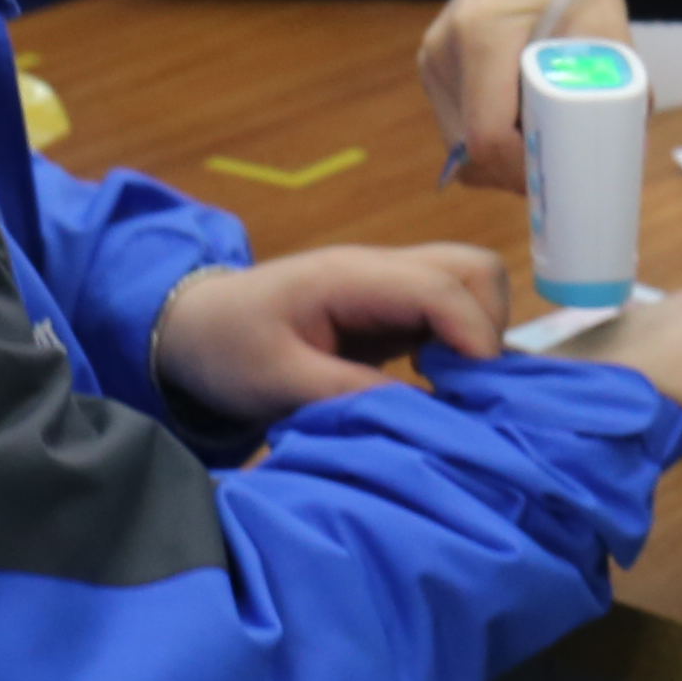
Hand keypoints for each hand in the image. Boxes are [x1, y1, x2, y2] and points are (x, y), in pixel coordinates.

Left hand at [156, 245, 508, 420]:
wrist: (194, 327)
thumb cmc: (227, 349)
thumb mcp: (276, 382)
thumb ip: (347, 393)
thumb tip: (424, 410)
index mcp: (348, 278)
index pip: (440, 287)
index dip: (474, 337)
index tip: (477, 395)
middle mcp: (378, 270)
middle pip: (472, 270)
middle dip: (487, 328)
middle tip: (468, 390)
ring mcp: (388, 286)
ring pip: (469, 286)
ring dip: (479, 335)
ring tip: (457, 390)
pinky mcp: (391, 310)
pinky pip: (449, 312)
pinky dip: (463, 345)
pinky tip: (444, 387)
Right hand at [420, 0, 640, 196]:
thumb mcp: (608, 27)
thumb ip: (619, 87)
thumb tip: (625, 151)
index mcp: (482, 35)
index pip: (489, 137)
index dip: (523, 172)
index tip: (561, 180)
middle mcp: (444, 49)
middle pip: (470, 149)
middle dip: (515, 172)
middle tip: (561, 173)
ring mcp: (433, 58)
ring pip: (460, 142)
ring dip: (501, 157)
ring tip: (547, 141)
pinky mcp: (434, 63)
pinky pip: (457, 122)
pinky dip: (489, 136)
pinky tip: (524, 123)